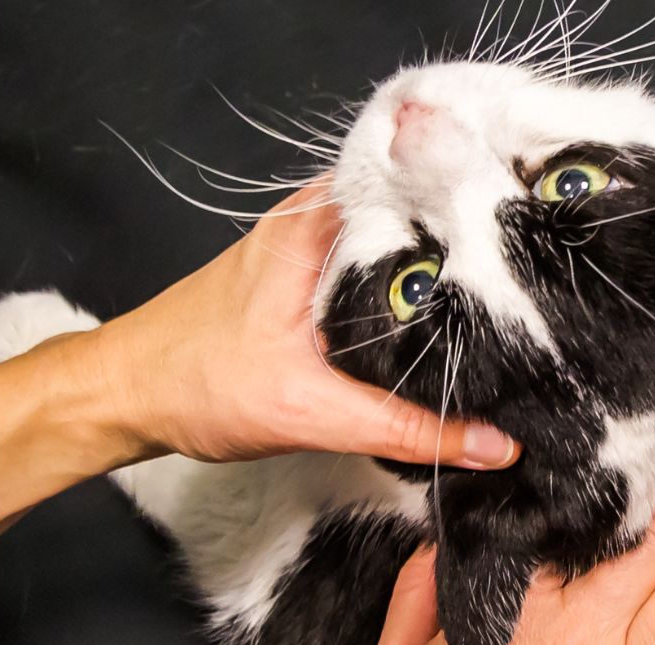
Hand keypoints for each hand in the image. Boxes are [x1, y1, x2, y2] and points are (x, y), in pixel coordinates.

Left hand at [85, 179, 516, 468]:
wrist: (126, 395)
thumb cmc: (195, 383)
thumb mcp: (315, 412)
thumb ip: (408, 429)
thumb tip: (492, 445)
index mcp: (316, 223)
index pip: (418, 189)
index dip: (477, 211)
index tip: (526, 245)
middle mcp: (314, 219)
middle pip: (416, 217)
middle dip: (470, 250)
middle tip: (529, 291)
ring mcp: (309, 246)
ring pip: (396, 248)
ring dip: (440, 278)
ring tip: (502, 310)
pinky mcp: (304, 278)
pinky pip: (373, 275)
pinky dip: (406, 300)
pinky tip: (440, 331)